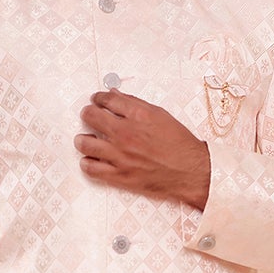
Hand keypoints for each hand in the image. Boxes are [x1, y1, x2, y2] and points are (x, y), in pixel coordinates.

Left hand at [75, 90, 210, 208]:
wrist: (190, 172)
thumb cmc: (179, 144)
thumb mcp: (160, 115)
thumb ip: (135, 105)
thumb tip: (115, 96)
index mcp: (138, 116)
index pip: (107, 99)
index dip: (98, 98)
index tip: (96, 100)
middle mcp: (126, 134)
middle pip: (90, 116)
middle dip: (88, 113)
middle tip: (89, 116)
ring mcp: (120, 156)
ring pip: (84, 143)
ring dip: (83, 139)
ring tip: (87, 139)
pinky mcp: (119, 176)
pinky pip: (90, 168)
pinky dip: (87, 162)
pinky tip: (92, 159)